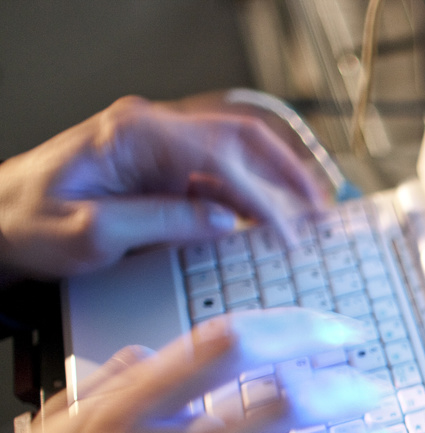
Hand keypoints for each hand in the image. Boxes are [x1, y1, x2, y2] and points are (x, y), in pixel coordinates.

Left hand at [0, 95, 329, 282]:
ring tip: (312, 216)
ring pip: (239, 156)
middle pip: (243, 140)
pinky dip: (255, 197)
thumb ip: (161, 223)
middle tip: (322, 210)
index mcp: (135, 135)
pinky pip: (221, 177)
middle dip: (289, 173)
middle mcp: (152, 132)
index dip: (266, 195)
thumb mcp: (91, 234)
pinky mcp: (162, 172)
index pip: (223, 155)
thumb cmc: (27, 223)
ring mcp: (160, 150)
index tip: (291, 230)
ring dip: (278, 184)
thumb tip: (220, 222)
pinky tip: (275, 221)